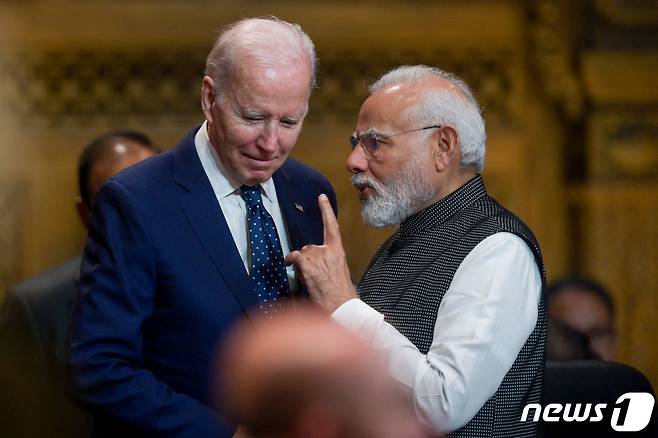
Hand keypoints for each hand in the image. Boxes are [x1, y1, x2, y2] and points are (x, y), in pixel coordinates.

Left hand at [285, 194, 356, 312]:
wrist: (341, 304)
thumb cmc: (340, 293)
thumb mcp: (339, 271)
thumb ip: (328, 261)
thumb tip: (314, 262)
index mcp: (338, 251)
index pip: (332, 227)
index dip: (326, 211)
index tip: (321, 197)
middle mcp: (329, 250)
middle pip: (309, 247)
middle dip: (307, 259)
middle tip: (312, 274)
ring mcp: (319, 256)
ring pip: (302, 254)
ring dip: (301, 265)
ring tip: (310, 279)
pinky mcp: (309, 264)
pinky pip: (295, 257)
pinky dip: (291, 261)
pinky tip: (291, 266)